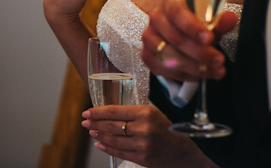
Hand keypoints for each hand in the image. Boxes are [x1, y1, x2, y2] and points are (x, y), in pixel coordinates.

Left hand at [83, 105, 216, 167]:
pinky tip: (100, 144)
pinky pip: (119, 152)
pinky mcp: (142, 159)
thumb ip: (134, 113)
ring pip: (113, 140)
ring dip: (99, 136)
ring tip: (91, 132)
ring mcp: (142, 145)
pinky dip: (107, 148)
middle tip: (85, 122)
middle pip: (111, 126)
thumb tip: (110, 113)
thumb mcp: (154, 113)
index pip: (114, 111)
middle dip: (94, 124)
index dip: (98, 112)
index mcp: (146, 112)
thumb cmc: (169, 129)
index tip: (88, 112)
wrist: (185, 150)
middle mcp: (143, 128)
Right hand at [141, 0, 238, 81]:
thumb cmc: (196, 24)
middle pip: (175, 37)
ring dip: (194, 66)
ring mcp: (149, 37)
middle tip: (218, 60)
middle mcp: (157, 17)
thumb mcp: (210, 21)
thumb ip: (220, 21)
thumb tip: (230, 18)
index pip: (177, 12)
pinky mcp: (147, 55)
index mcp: (171, 2)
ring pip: (168, 56)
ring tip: (214, 70)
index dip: (193, 27)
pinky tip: (199, 75)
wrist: (183, 34)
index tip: (209, 39)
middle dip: (199, 52)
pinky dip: (183, 74)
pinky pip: (162, 69)